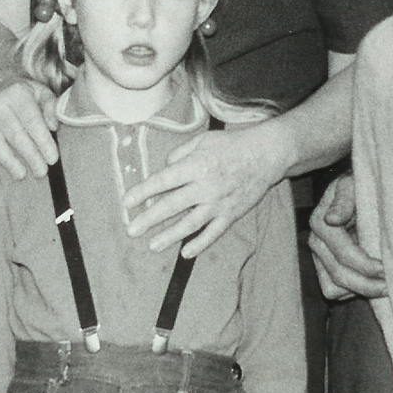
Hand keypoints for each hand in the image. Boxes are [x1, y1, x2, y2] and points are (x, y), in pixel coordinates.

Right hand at [0, 75, 58, 181]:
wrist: (1, 87)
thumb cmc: (28, 95)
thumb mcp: (44, 93)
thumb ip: (52, 108)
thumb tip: (54, 126)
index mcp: (18, 94)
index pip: (32, 120)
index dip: (42, 141)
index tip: (52, 159)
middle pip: (14, 134)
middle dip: (29, 155)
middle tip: (41, 172)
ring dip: (7, 161)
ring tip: (21, 176)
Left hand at [123, 121, 290, 257]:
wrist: (266, 154)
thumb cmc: (232, 144)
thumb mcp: (203, 140)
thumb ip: (180, 153)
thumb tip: (164, 168)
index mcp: (195, 166)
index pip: (163, 182)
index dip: (142, 192)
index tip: (126, 202)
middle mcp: (204, 187)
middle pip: (171, 206)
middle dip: (148, 220)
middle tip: (131, 230)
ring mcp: (218, 203)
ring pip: (189, 224)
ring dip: (169, 236)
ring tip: (152, 245)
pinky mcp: (231, 213)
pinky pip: (213, 233)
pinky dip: (200, 244)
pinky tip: (186, 253)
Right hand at [308, 175, 385, 299]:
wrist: (355, 189)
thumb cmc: (358, 186)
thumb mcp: (353, 184)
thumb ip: (344, 199)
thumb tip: (332, 219)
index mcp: (321, 223)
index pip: (344, 254)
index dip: (366, 266)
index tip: (386, 268)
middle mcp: (315, 242)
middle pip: (339, 276)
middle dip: (366, 284)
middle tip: (390, 285)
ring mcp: (317, 257)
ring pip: (334, 288)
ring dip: (360, 290)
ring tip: (383, 285)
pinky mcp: (322, 268)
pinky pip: (333, 291)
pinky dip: (351, 290)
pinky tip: (369, 281)